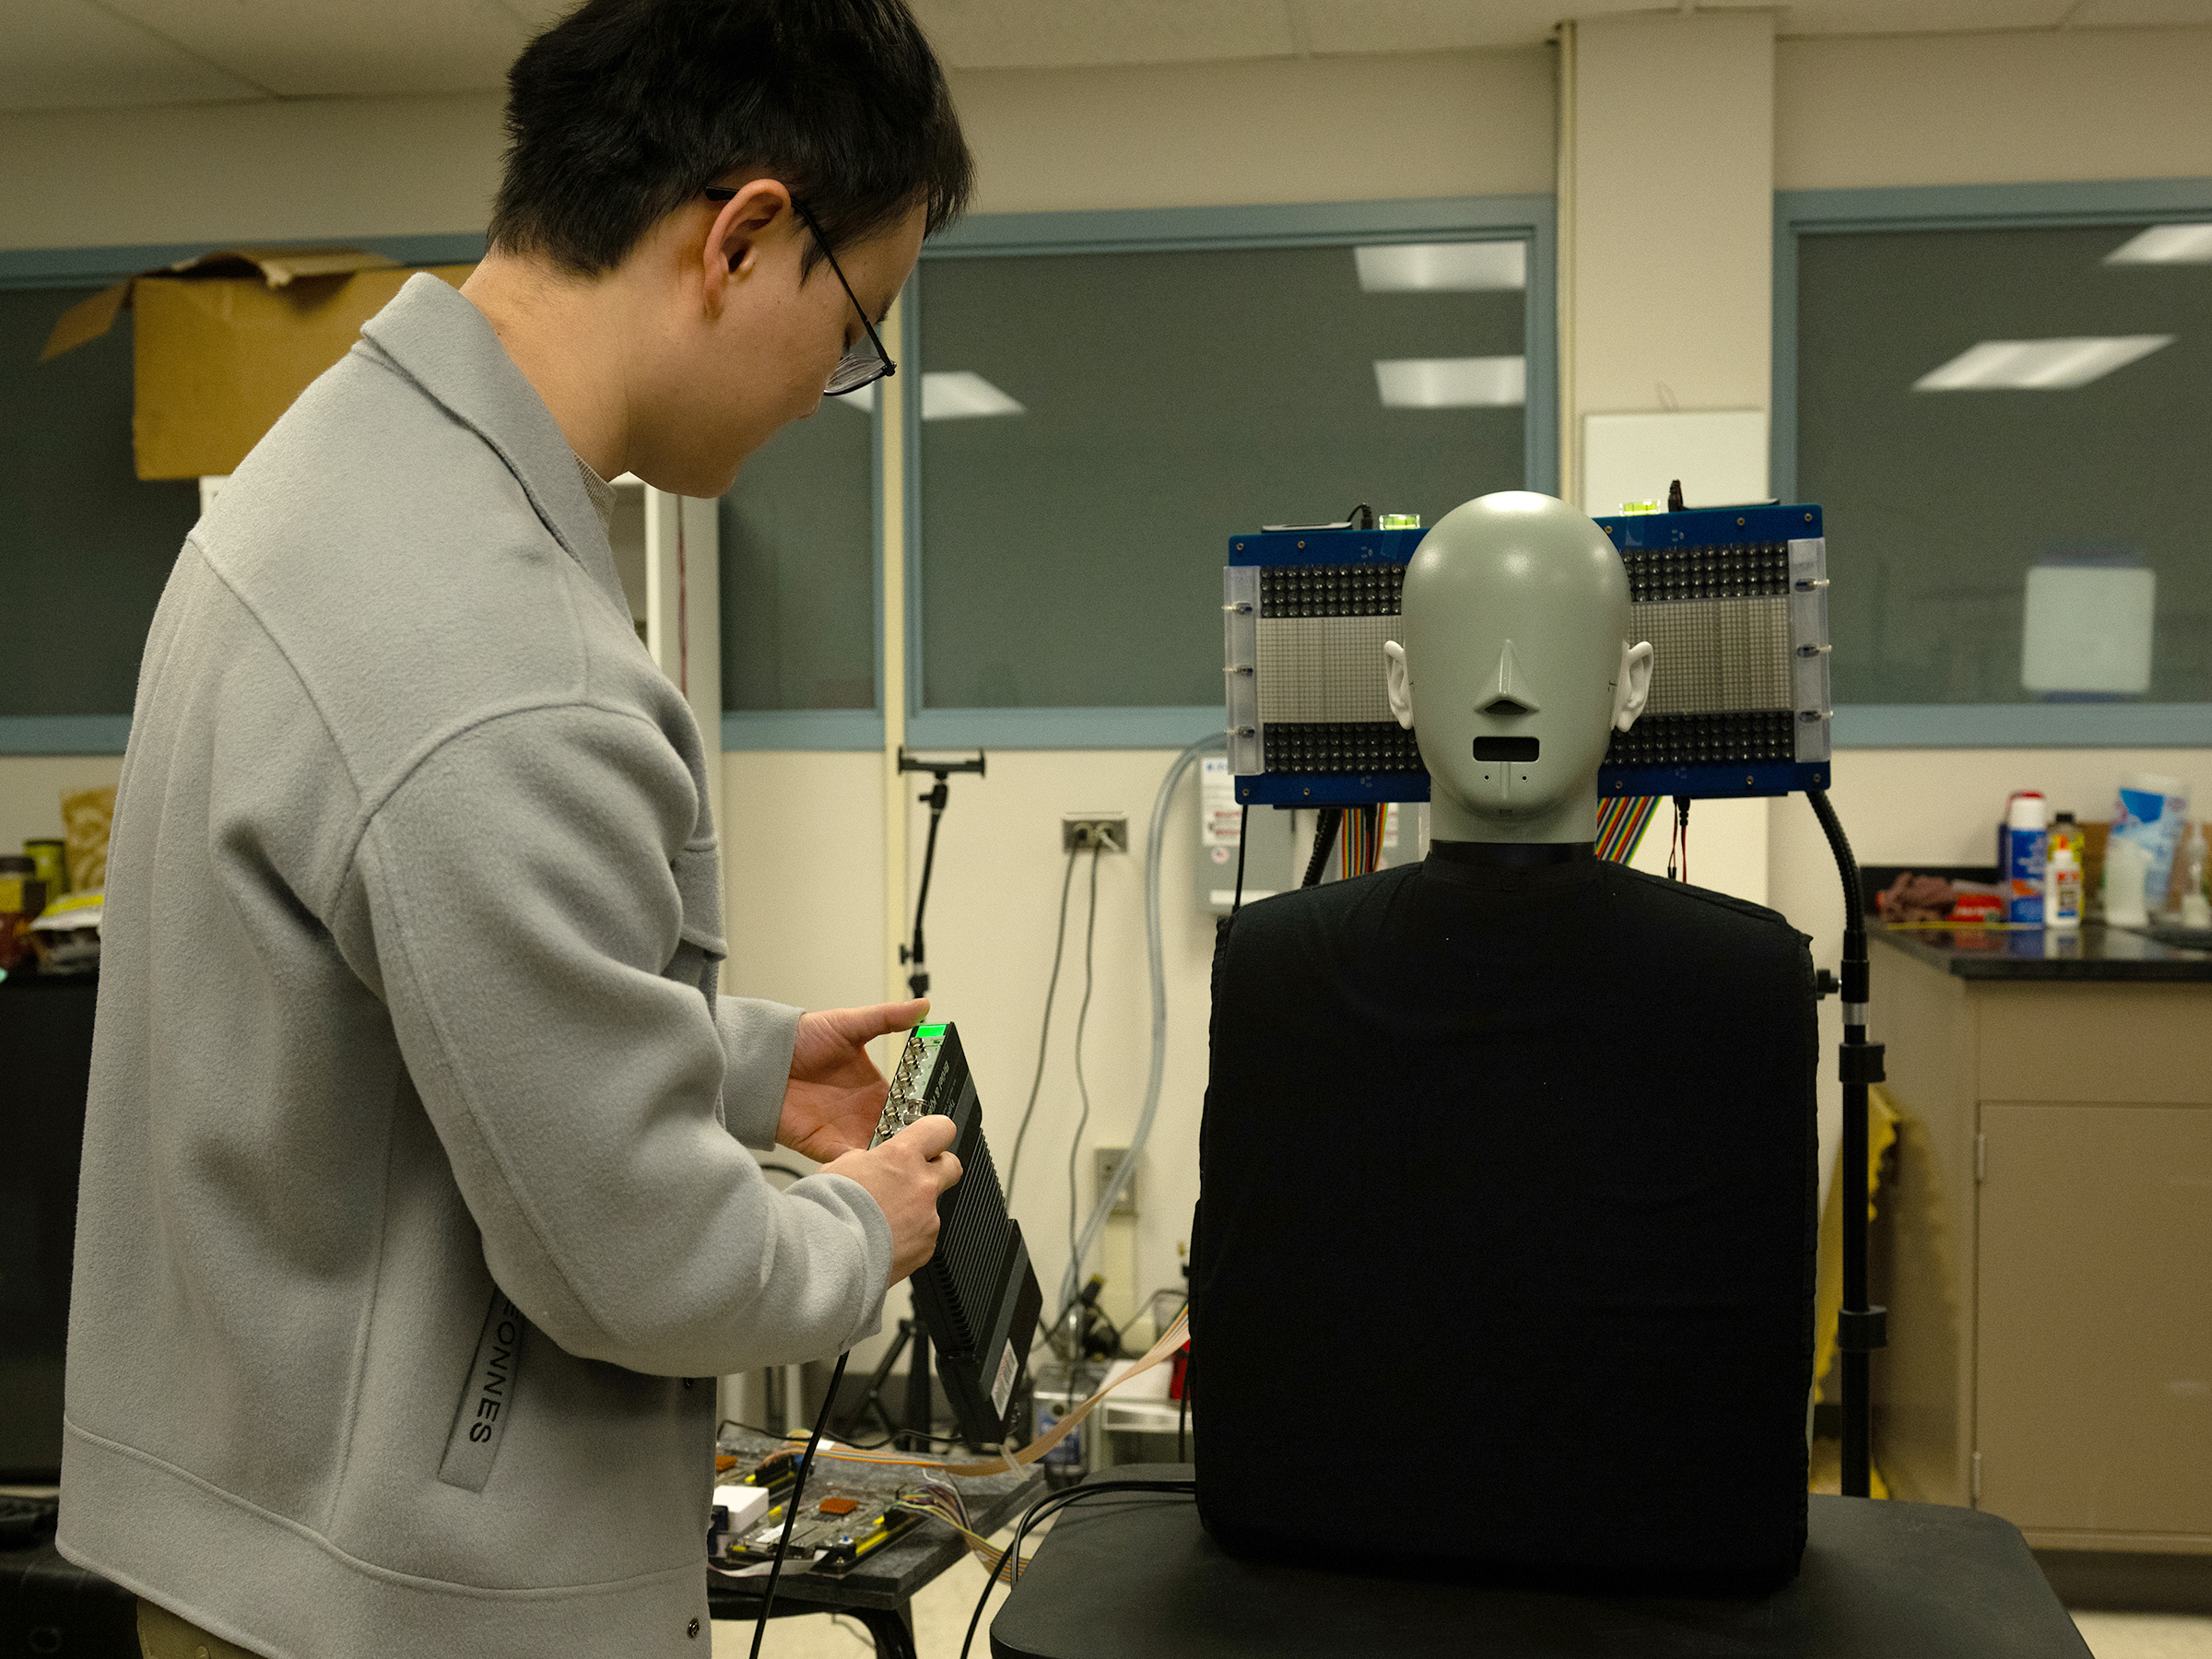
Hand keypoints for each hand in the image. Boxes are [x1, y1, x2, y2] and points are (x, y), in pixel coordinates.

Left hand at [777, 999, 929, 1162]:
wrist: (763, 1059)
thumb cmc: (802, 1039)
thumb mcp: (850, 1023)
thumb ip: (888, 1018)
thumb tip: (922, 1006)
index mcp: (874, 1088)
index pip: (908, 1108)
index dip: (922, 1116)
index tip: (937, 1122)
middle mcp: (862, 1113)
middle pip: (897, 1136)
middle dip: (910, 1145)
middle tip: (926, 1149)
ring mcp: (845, 1131)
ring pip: (877, 1155)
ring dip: (889, 1159)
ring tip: (905, 1164)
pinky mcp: (825, 1147)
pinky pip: (849, 1165)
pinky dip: (862, 1170)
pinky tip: (874, 1170)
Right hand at [823, 1116, 962, 1284]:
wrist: (829, 1258)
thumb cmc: (827, 1214)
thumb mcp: (840, 1168)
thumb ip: (867, 1160)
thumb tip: (871, 1161)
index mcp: (901, 1157)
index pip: (940, 1128)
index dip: (935, 1132)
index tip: (930, 1137)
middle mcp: (922, 1185)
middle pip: (952, 1166)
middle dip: (937, 1169)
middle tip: (913, 1177)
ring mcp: (928, 1218)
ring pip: (933, 1206)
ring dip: (915, 1209)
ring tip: (882, 1220)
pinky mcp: (927, 1247)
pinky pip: (925, 1236)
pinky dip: (909, 1237)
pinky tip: (884, 1240)